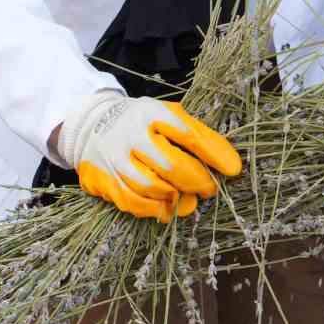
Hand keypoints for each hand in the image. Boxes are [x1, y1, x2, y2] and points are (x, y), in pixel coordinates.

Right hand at [57, 91, 241, 221]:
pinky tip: (167, 208)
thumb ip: (199, 136)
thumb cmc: (143, 123)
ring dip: (175, 197)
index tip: (232, 169)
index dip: (213, 153)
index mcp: (152, 113)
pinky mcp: (103, 178)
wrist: (91, 123)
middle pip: (171, 165)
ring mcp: (114, 158)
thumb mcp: (170, 116)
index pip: (188, 134)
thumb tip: (230, 167)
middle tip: (208, 188)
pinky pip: (131, 201)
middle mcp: (131, 134)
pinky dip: (153, 209)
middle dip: (197, 181)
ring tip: (188, 198)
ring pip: (150, 187)